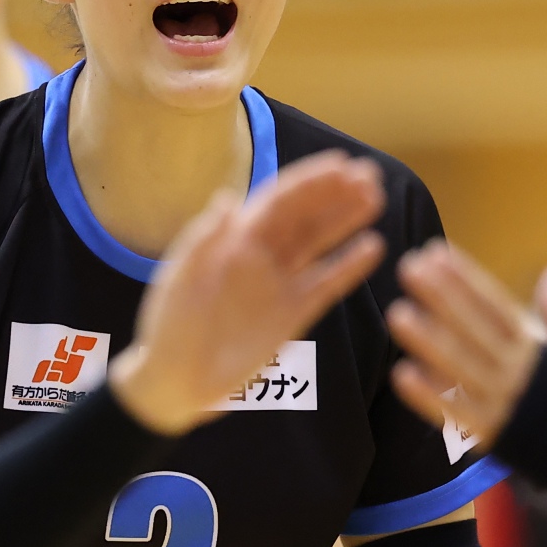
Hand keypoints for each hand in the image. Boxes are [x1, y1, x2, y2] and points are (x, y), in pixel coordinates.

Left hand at [109, 151, 387, 435]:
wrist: (178, 382)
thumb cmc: (170, 327)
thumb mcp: (180, 281)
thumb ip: (203, 240)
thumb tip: (226, 199)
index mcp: (233, 239)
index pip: (277, 201)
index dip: (309, 181)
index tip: (341, 163)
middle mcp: (259, 254)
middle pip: (304, 215)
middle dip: (335, 192)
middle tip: (371, 174)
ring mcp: (279, 283)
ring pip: (319, 242)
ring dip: (346, 219)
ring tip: (376, 197)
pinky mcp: (293, 312)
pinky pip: (327, 283)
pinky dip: (349, 265)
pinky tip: (372, 247)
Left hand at [385, 241, 541, 445]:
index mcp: (537, 348)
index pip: (496, 304)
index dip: (466, 277)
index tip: (437, 251)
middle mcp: (518, 373)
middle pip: (474, 328)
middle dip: (441, 296)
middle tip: (409, 267)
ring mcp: (503, 405)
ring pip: (460, 367)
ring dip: (427, 340)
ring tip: (398, 313)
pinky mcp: (490, 437)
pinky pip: (455, 414)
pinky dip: (428, 396)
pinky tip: (402, 374)